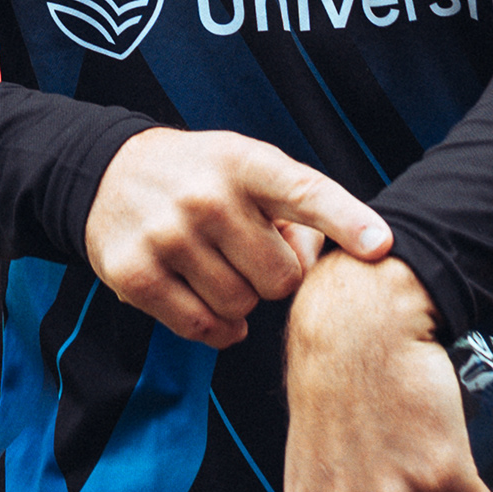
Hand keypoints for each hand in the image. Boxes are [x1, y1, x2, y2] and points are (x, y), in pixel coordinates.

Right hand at [85, 129, 390, 349]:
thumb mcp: (249, 166)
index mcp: (246, 162)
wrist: (111, 172)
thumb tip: (314, 265)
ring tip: (218, 266)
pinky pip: (202, 328)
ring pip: (242, 308)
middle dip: (273, 276)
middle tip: (247, 252)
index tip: (382, 246)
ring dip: (239, 300)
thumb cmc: (203, 176)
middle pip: (281, 279)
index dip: (347, 221)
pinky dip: (214, 328)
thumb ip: (296, 209)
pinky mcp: (136, 274)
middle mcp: (207, 196)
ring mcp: (168, 236)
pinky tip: (205, 300)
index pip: (306, 193)